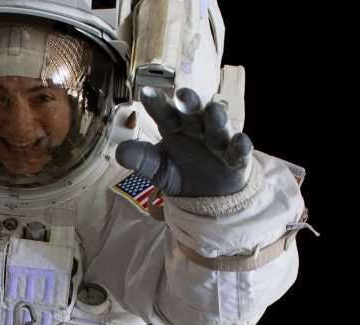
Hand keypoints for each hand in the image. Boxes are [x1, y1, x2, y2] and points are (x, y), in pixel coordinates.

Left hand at [116, 87, 252, 197]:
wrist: (207, 196)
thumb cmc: (181, 172)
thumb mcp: (158, 168)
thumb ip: (142, 159)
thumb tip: (119, 153)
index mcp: (175, 127)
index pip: (165, 114)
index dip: (157, 105)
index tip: (146, 93)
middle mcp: (197, 129)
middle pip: (193, 113)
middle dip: (190, 104)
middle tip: (183, 94)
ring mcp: (217, 142)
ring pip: (217, 127)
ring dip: (216, 119)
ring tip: (213, 111)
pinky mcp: (235, 158)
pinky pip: (238, 151)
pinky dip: (240, 146)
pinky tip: (240, 141)